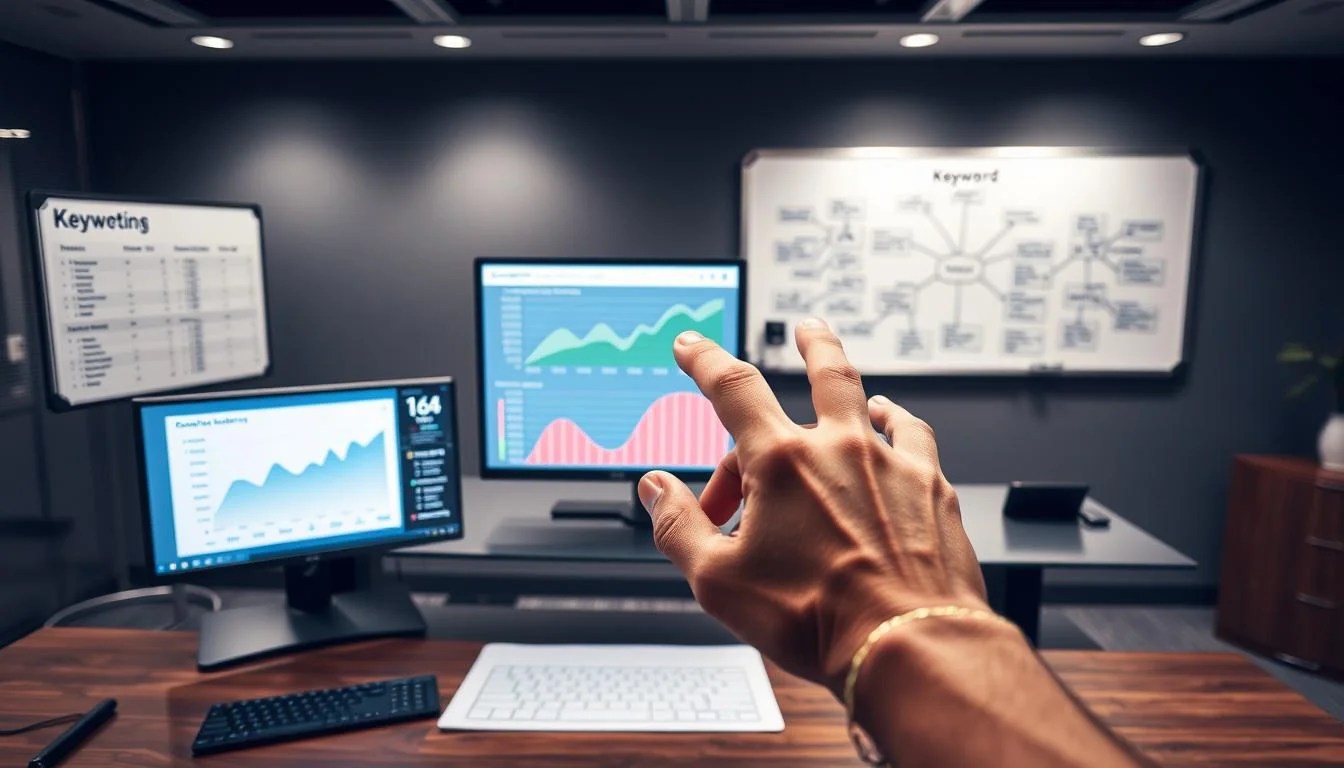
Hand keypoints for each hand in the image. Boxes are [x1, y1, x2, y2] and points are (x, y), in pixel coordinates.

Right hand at [638, 318, 987, 693]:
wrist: (907, 645)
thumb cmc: (817, 618)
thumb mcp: (719, 581)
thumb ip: (679, 526)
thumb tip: (655, 488)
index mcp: (782, 464)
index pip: (733, 389)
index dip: (705, 361)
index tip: (692, 345)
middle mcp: (840, 449)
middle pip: (823, 371)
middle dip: (810, 343)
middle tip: (805, 329)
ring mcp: (892, 464)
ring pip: (871, 399)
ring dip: (856, 383)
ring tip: (853, 386)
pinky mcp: (932, 488)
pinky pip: (914, 437)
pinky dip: (899, 424)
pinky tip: (896, 426)